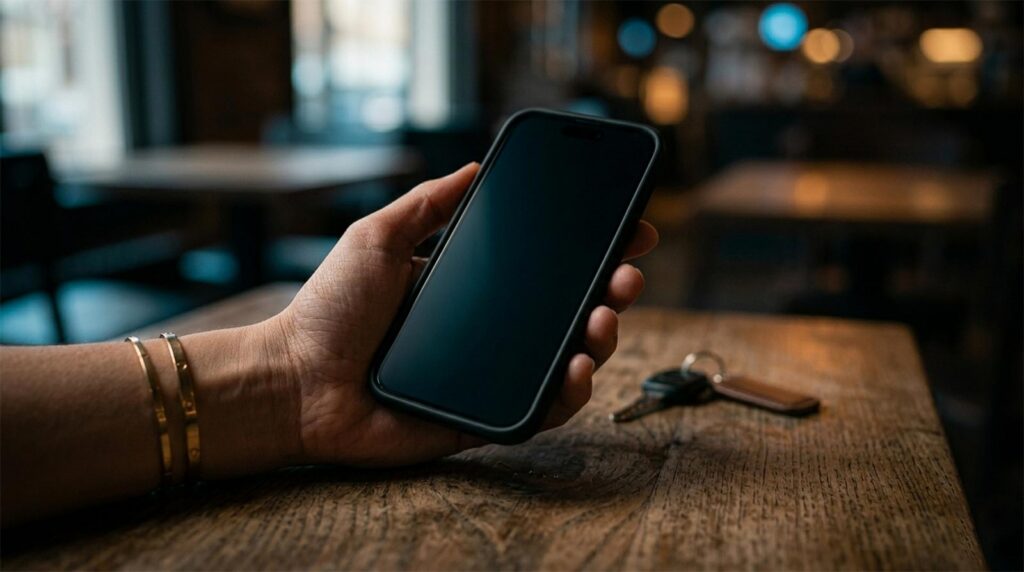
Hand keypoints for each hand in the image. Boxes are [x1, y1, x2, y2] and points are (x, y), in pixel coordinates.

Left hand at [271, 163, 657, 466]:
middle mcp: (490, 329)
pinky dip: (570, 393)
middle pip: (569, 310)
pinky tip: (578, 366)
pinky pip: (541, 409)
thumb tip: (474, 166)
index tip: (629, 228)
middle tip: (626, 275)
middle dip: (611, 289)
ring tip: (604, 316)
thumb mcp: (377, 237)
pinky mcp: (484, 417)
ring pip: (567, 359)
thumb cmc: (329, 310)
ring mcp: (492, 374)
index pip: (544, 265)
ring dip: (600, 338)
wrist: (295, 381)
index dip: (590, 249)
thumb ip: (426, 204)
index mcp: (471, 287)